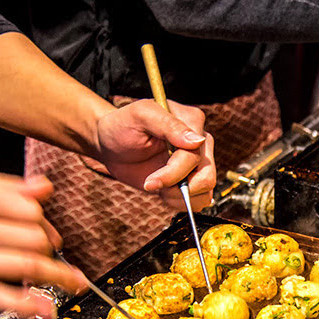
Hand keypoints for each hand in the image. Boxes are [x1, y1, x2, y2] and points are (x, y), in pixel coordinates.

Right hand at [0, 171, 88, 318]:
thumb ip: (6, 187)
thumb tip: (46, 187)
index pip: (28, 207)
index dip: (44, 220)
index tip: (47, 230)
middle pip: (33, 235)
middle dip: (49, 245)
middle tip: (51, 253)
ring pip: (28, 263)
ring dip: (57, 274)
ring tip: (73, 281)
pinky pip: (2, 298)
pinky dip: (30, 305)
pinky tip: (48, 310)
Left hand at [89, 100, 216, 210]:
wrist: (111, 145)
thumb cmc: (123, 126)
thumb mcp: (140, 116)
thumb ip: (168, 124)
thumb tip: (197, 141)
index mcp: (192, 121)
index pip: (195, 155)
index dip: (174, 172)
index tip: (151, 181)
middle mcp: (200, 141)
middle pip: (205, 175)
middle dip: (177, 187)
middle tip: (151, 184)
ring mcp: (197, 161)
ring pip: (206, 190)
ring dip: (179, 196)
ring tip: (156, 185)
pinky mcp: (191, 178)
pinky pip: (199, 199)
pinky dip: (180, 202)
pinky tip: (163, 191)